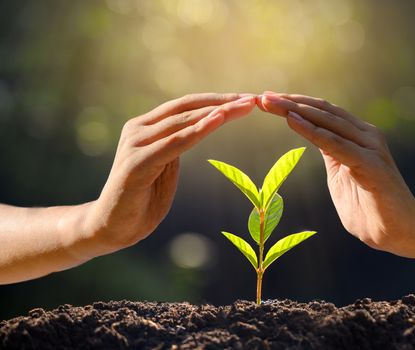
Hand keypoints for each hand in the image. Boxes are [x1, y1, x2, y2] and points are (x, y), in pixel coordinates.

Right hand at [82, 93, 256, 254]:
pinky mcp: (137, 163)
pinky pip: (174, 144)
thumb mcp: (165, 165)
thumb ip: (176, 145)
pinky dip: (198, 131)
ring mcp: (135, 144)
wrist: (111, 227)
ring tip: (244, 105)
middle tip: (253, 98)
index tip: (245, 99)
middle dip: (223, 102)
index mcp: (145, 127)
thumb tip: (200, 128)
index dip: (216, 100)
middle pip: (187, 108)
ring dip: (217, 112)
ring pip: (183, 122)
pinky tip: (218, 120)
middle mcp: (138, 129)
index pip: (185, 106)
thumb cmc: (142, 198)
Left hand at [258, 92, 414, 257]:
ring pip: (327, 122)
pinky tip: (292, 121)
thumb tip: (315, 140)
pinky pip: (335, 144)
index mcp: (357, 137)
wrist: (401, 232)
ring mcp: (370, 147)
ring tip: (270, 103)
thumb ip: (331, 155)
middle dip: (290, 103)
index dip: (295, 104)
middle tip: (262, 96)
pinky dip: (312, 132)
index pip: (323, 113)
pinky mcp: (371, 165)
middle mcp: (365, 135)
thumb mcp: (341, 175)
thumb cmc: (369, 207)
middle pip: (322, 111)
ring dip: (296, 111)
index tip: (267, 100)